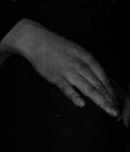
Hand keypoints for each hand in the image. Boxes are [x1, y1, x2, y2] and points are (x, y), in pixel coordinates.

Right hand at [0, 19, 120, 116]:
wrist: (35, 39)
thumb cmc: (56, 47)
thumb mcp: (76, 51)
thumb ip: (88, 65)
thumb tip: (100, 80)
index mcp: (86, 57)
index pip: (103, 77)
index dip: (111, 90)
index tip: (116, 101)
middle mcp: (79, 64)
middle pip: (98, 85)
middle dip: (109, 99)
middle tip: (116, 112)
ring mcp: (68, 71)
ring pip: (88, 88)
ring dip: (100, 101)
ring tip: (109, 110)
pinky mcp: (55, 76)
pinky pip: (66, 87)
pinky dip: (74, 95)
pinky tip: (81, 103)